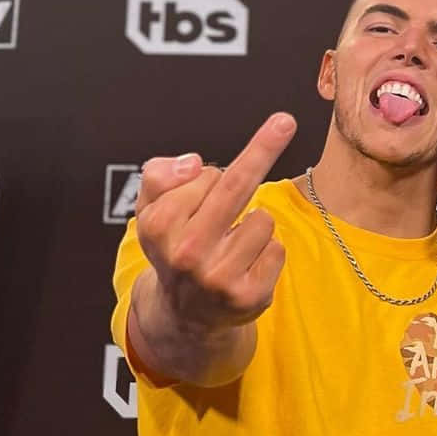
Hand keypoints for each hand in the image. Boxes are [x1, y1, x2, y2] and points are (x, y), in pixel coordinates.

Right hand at [134, 112, 296, 336]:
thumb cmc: (174, 247)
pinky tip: (246, 265)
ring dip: (254, 225)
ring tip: (232, 244)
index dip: (212, 177)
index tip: (221, 159)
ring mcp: (220, 279)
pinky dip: (268, 252)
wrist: (186, 314)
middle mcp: (188, 254)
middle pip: (235, 186)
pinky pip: (278, 249)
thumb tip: (195, 164)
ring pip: (263, 219)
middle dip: (263, 147)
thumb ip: (159, 175)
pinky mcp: (250, 297)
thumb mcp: (150, 209)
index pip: (206, 176)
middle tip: (286, 121)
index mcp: (160, 226)